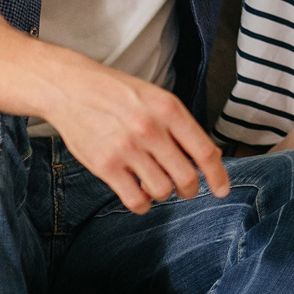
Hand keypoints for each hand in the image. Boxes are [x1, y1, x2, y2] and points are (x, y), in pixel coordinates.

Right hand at [42, 60, 229, 213]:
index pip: (204, 152)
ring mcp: (127, 148)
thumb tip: (208, 156)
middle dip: (190, 190)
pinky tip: (139, 193)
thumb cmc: (119, 94)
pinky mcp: (105, 165)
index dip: (218, 176)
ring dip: (164, 194)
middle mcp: (151, 130)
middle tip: (185, 190)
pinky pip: (134, 200)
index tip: (222, 190)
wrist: (72, 89)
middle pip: (186, 177)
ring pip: (162, 191)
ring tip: (156, 184)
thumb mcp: (157, 98)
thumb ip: (181, 125)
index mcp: (169, 110)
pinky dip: (142, 204)